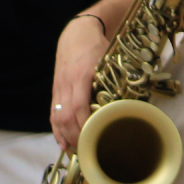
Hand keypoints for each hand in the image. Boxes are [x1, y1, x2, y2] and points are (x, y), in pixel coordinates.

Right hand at [51, 14, 108, 149]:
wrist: (76, 32)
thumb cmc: (96, 47)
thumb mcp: (108, 60)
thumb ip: (115, 79)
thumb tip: (130, 102)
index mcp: (81, 75)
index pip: (78, 106)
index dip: (84, 124)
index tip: (94, 138)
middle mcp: (66, 83)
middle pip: (66, 116)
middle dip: (75, 136)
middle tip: (87, 150)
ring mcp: (59, 87)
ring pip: (56, 117)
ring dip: (64, 136)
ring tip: (74, 150)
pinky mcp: (55, 89)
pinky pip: (53, 113)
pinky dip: (56, 129)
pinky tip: (62, 141)